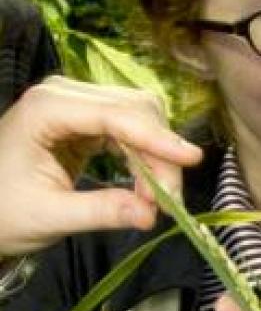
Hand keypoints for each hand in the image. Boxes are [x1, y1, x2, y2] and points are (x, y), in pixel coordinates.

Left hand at [0, 77, 201, 255]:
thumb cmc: (2, 212)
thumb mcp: (49, 216)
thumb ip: (101, 212)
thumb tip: (151, 215)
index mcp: (45, 109)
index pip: (116, 115)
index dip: (157, 138)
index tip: (192, 160)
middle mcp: (64, 94)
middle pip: (136, 110)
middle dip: (160, 154)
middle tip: (167, 202)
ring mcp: (77, 103)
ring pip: (141, 118)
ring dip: (158, 157)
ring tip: (157, 198)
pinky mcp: (88, 117)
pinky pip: (132, 130)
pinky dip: (146, 157)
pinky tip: (147, 185)